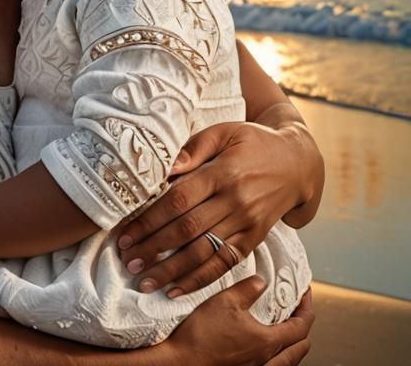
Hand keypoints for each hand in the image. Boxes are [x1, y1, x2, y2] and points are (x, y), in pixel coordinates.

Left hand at [111, 121, 306, 296]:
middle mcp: (235, 202)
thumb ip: (194, 148)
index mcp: (223, 172)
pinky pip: (225, 264)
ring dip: (172, 271)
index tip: (126, 234)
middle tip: (128, 262)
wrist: (297, 164)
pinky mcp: (254, 240)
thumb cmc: (252, 142)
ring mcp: (246, 224)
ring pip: (204, 252)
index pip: (179, 200)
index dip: (150, 220)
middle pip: (187, 230)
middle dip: (154, 249)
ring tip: (145, 282)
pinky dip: (200, 280)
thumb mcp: (224, 132)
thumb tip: (165, 168)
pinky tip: (176, 291)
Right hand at [166, 279, 313, 365]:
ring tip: (284, 327)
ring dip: (293, 343)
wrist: (182, 362)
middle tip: (297, 309)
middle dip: (303, 327)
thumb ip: (248, 289)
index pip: (301, 326)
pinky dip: (279, 355)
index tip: (304, 294)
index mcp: (267, 342)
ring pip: (289, 361)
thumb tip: (261, 282)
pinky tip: (264, 345)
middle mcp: (267, 360)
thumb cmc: (202, 336)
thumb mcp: (225, 301)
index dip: (306, 307)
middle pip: (301, 347)